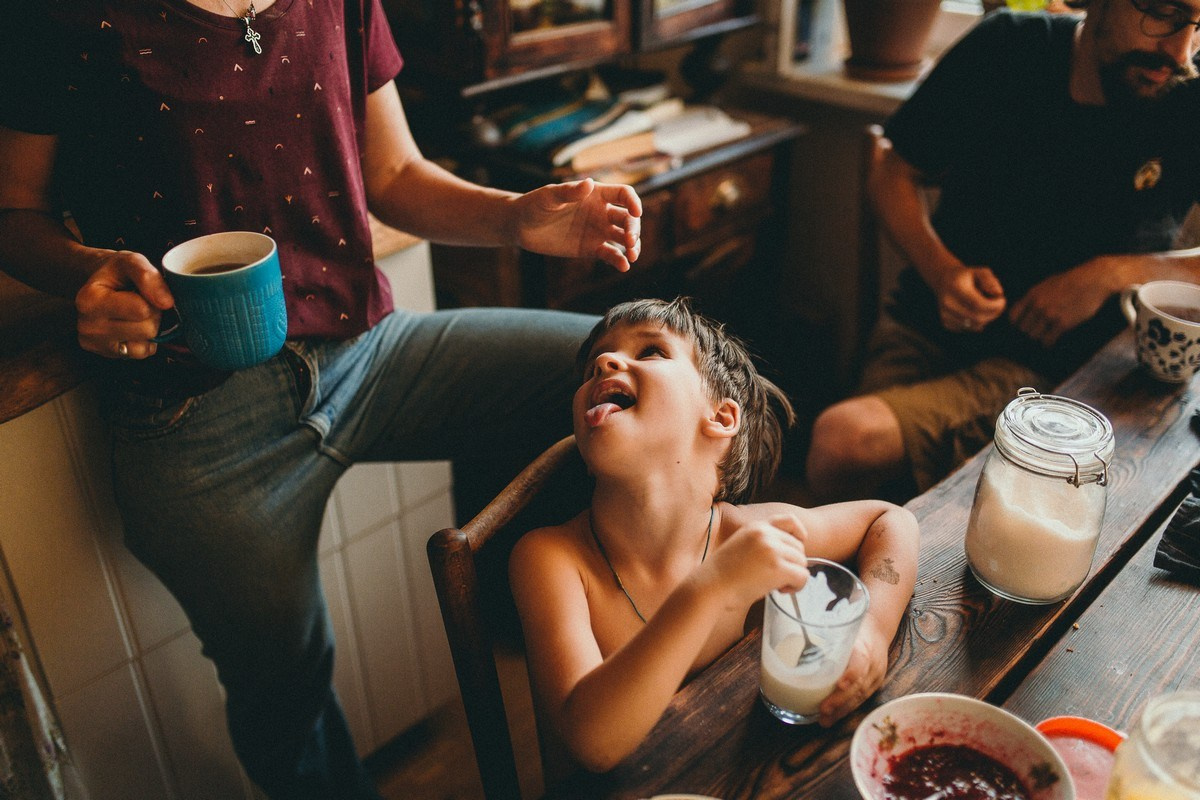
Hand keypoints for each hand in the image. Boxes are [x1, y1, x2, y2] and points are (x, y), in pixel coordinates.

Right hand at [75, 250, 173, 359]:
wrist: (100, 284)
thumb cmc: (116, 272)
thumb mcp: (131, 261)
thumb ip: (148, 276)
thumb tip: (166, 302)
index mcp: (89, 300)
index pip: (141, 310)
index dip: (152, 298)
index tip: (141, 290)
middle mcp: (88, 326)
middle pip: (147, 329)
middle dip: (152, 315)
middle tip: (141, 302)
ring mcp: (96, 343)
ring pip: (145, 345)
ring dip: (149, 328)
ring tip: (135, 314)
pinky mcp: (107, 355)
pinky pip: (141, 353)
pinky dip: (144, 341)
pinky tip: (134, 326)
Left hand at [514, 178, 642, 272]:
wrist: (521, 226)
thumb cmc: (534, 204)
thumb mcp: (549, 196)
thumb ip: (569, 192)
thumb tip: (589, 184)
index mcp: (596, 194)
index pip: (623, 195)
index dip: (633, 202)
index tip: (636, 213)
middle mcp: (601, 212)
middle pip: (628, 219)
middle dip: (633, 229)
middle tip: (629, 241)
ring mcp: (598, 231)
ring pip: (623, 237)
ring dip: (633, 246)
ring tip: (632, 257)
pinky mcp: (591, 249)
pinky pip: (610, 254)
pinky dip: (619, 260)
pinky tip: (623, 266)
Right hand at [699, 514, 810, 610]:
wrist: (710, 586)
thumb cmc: (723, 573)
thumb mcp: (742, 545)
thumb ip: (764, 543)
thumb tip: (792, 553)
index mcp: (756, 526)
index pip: (790, 520)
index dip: (800, 533)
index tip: (800, 545)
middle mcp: (766, 533)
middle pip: (799, 547)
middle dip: (793, 563)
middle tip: (779, 578)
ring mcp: (772, 549)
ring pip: (802, 563)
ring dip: (794, 576)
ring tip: (778, 585)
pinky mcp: (777, 568)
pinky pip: (802, 576)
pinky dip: (796, 586)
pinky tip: (781, 590)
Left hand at [817, 619, 889, 726]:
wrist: (879, 629)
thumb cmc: (853, 627)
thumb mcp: (843, 627)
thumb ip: (825, 637)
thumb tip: (793, 642)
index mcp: (864, 647)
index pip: (860, 662)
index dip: (851, 675)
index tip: (840, 685)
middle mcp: (872, 664)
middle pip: (859, 686)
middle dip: (840, 701)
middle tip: (823, 710)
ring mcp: (875, 677)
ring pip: (859, 697)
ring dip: (842, 711)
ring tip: (825, 721)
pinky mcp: (874, 685)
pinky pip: (861, 699)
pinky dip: (846, 709)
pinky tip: (833, 717)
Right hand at [932, 265, 1005, 332]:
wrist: (944, 281)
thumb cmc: (967, 276)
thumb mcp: (980, 271)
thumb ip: (990, 281)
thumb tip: (998, 294)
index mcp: (955, 288)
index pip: (978, 304)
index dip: (994, 306)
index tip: (1002, 300)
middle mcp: (947, 303)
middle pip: (977, 318)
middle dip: (993, 314)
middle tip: (999, 305)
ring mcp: (945, 315)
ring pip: (974, 326)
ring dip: (987, 319)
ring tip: (988, 307)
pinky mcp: (946, 323)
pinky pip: (969, 329)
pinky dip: (977, 323)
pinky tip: (976, 312)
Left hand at [1008, 257, 1117, 346]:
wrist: (1094, 280)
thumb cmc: (1072, 281)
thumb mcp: (1048, 284)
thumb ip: (1035, 296)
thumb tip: (1024, 309)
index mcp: (1032, 294)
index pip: (1013, 317)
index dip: (1017, 324)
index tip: (1025, 325)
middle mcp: (1038, 305)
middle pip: (1023, 329)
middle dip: (1030, 331)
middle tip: (1039, 331)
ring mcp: (1050, 314)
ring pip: (1034, 336)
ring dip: (1040, 337)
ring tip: (1047, 334)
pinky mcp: (1063, 323)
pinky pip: (1047, 340)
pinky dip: (1049, 342)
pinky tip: (1053, 339)